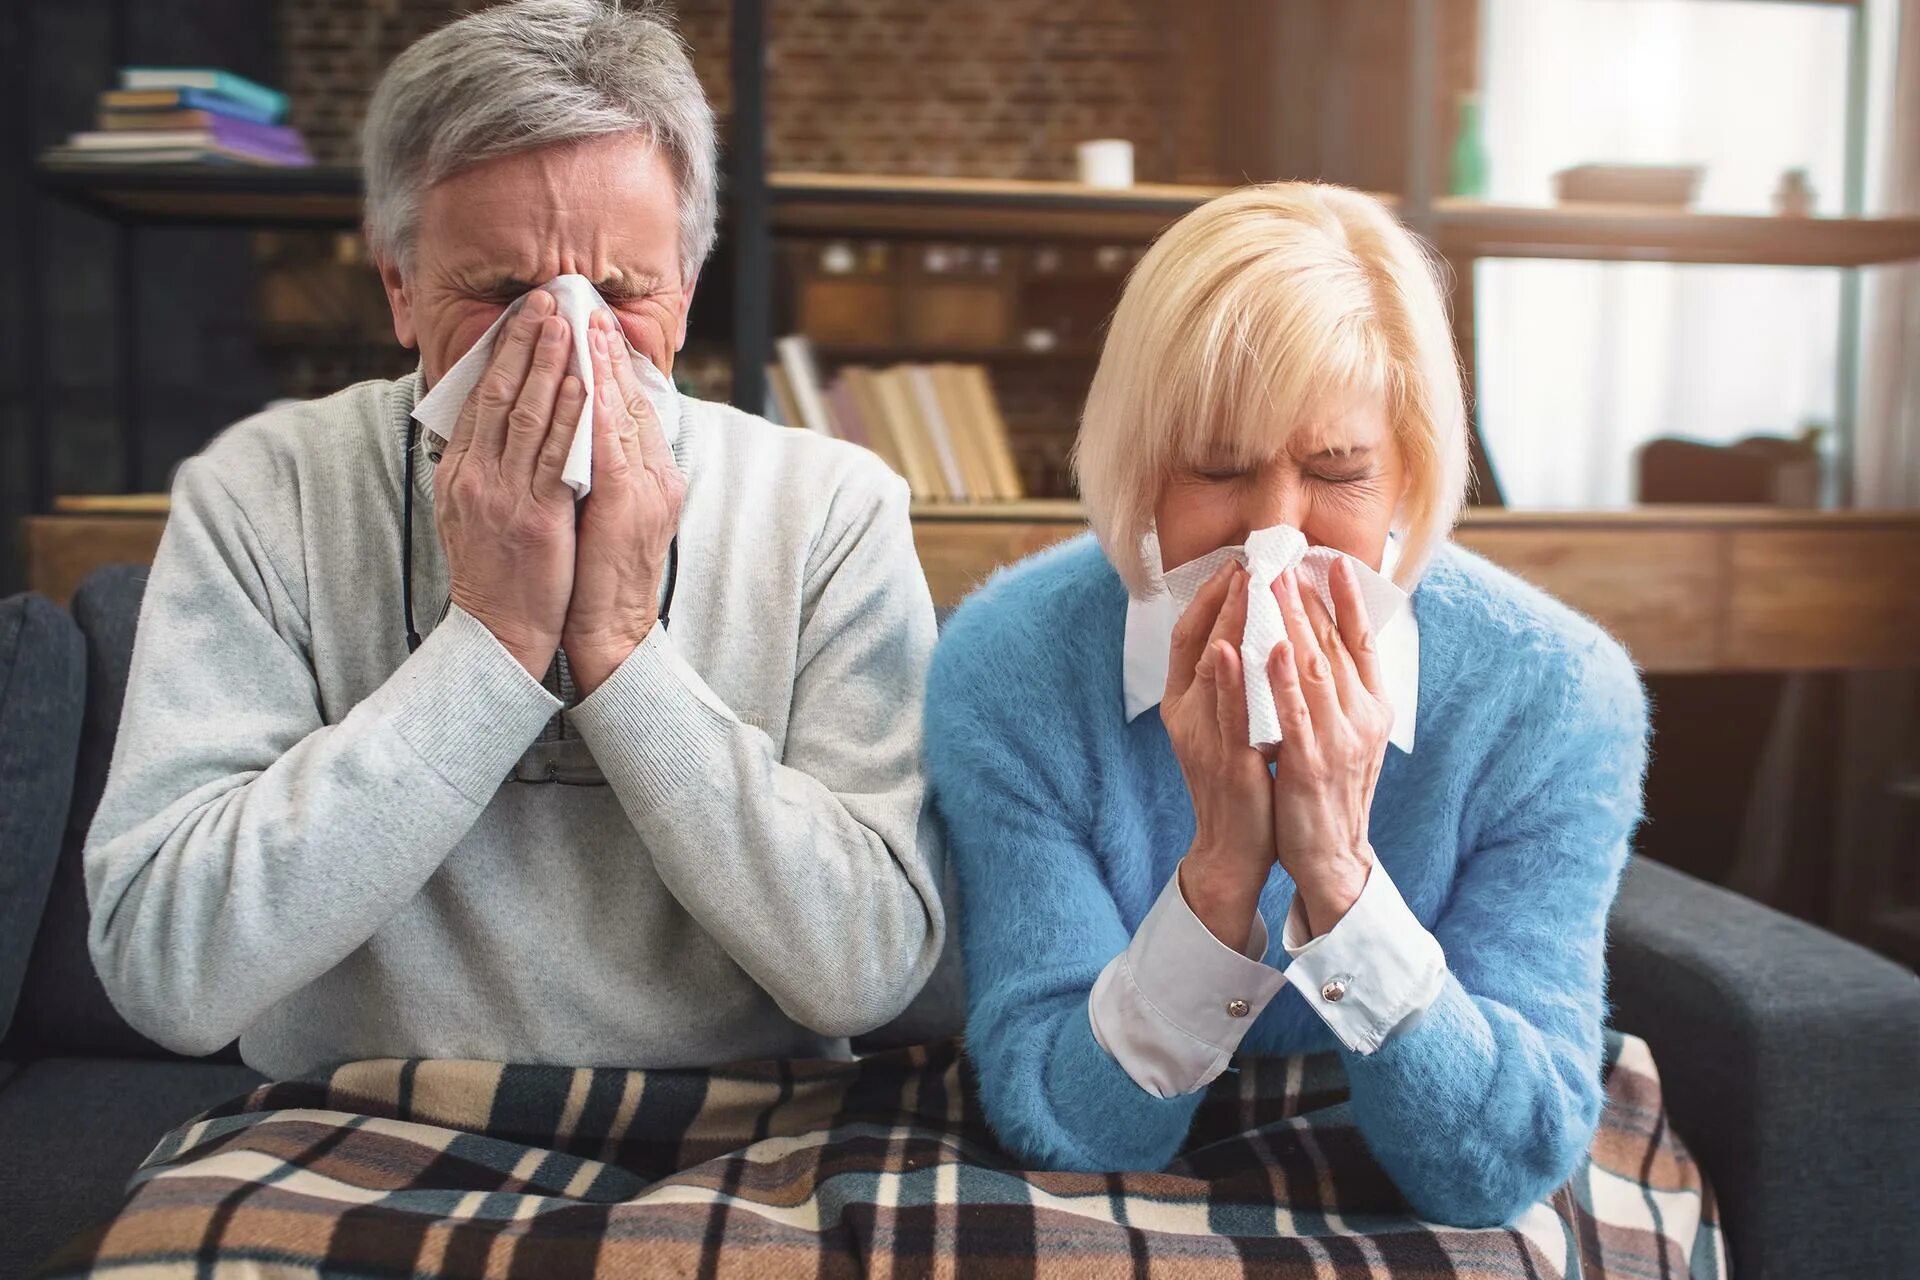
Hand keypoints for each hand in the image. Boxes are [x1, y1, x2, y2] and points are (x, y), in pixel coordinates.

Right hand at [434, 289, 584, 677]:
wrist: (497, 633)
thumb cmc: (495, 575)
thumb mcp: (470, 515)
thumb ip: (480, 470)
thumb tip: (490, 430)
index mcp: (459, 474)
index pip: (480, 400)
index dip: (502, 355)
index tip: (522, 318)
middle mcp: (476, 477)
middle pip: (500, 395)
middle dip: (524, 343)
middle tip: (545, 300)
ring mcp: (504, 495)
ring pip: (528, 416)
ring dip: (550, 364)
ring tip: (566, 324)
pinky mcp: (536, 517)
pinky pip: (556, 455)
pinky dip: (571, 415)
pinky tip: (585, 385)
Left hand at [562, 311, 686, 694]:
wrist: (610, 634)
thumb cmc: (597, 578)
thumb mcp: (604, 514)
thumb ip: (598, 472)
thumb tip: (575, 432)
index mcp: (652, 477)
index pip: (631, 406)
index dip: (611, 364)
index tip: (589, 324)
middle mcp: (657, 477)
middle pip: (631, 400)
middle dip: (606, 351)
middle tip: (582, 306)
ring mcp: (647, 491)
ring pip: (623, 414)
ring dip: (601, 366)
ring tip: (580, 325)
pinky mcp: (629, 507)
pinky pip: (611, 447)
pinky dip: (595, 409)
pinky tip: (580, 380)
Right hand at [1161, 562, 1276, 952]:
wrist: (1232, 849)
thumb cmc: (1239, 784)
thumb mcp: (1227, 725)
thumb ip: (1230, 684)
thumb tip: (1248, 634)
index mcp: (1184, 702)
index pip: (1189, 634)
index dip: (1209, 596)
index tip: (1235, 562)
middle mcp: (1185, 714)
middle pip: (1197, 641)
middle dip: (1222, 596)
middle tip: (1246, 557)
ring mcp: (1202, 737)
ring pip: (1210, 670)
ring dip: (1227, 623)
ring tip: (1244, 583)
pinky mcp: (1225, 761)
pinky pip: (1226, 714)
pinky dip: (1226, 681)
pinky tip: (1232, 649)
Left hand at [1265, 558, 1392, 936]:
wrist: (1334, 858)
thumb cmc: (1333, 793)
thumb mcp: (1349, 737)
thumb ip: (1341, 694)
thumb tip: (1328, 647)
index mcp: (1374, 709)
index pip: (1363, 642)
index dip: (1350, 599)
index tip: (1332, 560)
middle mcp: (1363, 718)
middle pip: (1335, 645)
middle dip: (1309, 598)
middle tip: (1285, 558)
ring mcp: (1338, 740)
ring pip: (1315, 668)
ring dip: (1292, 622)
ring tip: (1272, 583)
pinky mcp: (1309, 763)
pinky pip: (1294, 713)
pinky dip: (1280, 677)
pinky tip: (1266, 646)